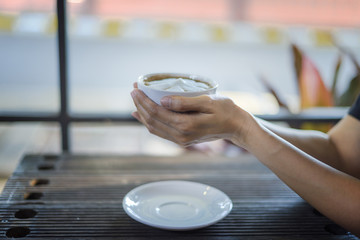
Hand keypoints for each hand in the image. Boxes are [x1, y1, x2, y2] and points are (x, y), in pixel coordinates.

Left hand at [130, 85, 252, 146]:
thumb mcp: (208, 102)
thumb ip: (185, 102)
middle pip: (151, 120)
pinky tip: (142, 115)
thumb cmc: (225, 110)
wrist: (236, 127)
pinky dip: (149, 122)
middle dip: (140, 105)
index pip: (156, 112)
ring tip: (135, 100)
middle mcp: (180, 136)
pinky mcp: (182, 140)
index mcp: (185, 125)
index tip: (135, 88)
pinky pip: (160, 132)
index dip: (143, 100)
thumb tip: (162, 100)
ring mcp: (181, 140)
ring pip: (153, 128)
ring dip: (142, 114)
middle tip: (133, 90)